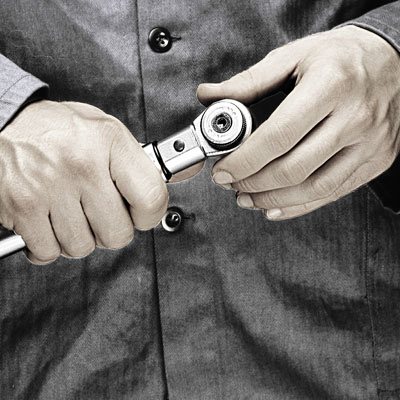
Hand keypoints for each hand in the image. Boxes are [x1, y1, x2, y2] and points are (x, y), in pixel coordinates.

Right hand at [0, 101, 167, 263]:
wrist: (2, 123)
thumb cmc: (57, 130)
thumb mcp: (106, 131)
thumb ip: (142, 160)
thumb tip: (189, 170)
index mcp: (109, 143)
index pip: (151, 197)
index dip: (150, 215)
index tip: (142, 214)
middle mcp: (81, 166)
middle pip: (118, 233)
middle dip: (112, 230)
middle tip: (101, 213)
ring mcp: (50, 188)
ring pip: (83, 247)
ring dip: (80, 237)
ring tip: (71, 212)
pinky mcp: (22, 208)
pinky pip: (49, 252)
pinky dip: (50, 245)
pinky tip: (49, 222)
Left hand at [197, 26, 399, 219]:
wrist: (392, 61)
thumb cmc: (339, 58)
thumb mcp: (293, 57)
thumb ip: (249, 81)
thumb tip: (209, 96)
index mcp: (331, 85)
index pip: (279, 135)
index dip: (244, 160)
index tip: (223, 170)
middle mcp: (355, 117)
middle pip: (294, 168)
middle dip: (253, 183)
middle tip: (231, 183)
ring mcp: (370, 143)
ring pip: (314, 188)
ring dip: (273, 200)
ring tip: (247, 198)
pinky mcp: (376, 161)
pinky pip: (333, 193)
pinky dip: (299, 206)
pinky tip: (275, 206)